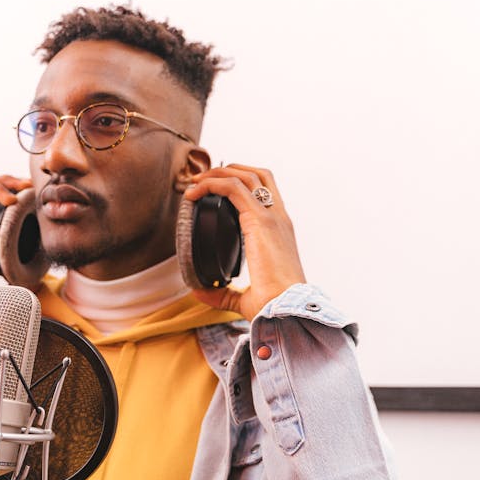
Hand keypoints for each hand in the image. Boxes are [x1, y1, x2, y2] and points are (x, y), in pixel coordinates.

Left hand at [183, 164, 305, 321]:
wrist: (284, 309)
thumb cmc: (271, 306)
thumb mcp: (244, 297)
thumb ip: (223, 293)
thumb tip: (200, 292)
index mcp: (279, 232)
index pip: (265, 192)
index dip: (240, 183)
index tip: (213, 190)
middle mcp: (279, 219)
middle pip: (258, 174)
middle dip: (228, 170)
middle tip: (201, 180)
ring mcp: (271, 217)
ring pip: (246, 175)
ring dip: (216, 173)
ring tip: (194, 182)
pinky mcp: (259, 221)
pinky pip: (233, 189)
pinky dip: (212, 184)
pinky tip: (195, 193)